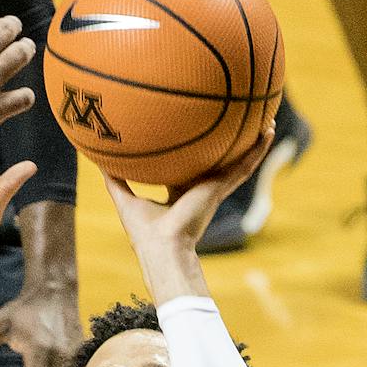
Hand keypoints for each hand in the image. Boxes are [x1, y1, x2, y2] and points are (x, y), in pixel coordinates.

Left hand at [101, 126, 274, 255]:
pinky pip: (244, 165)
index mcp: (181, 192)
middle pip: (218, 161)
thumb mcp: (124, 198)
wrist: (161, 246)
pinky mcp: (220, 188)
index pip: (190, 168)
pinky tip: (268, 132)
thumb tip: (98, 158)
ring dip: (252, 142)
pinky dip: (257, 150)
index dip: (194, 154)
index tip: (196, 135)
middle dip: (228, 144)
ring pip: (238, 160)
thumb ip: (114, 179)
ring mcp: (213, 189)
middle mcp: (200, 189)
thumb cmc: (143, 231)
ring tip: (266, 120)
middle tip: (239, 121)